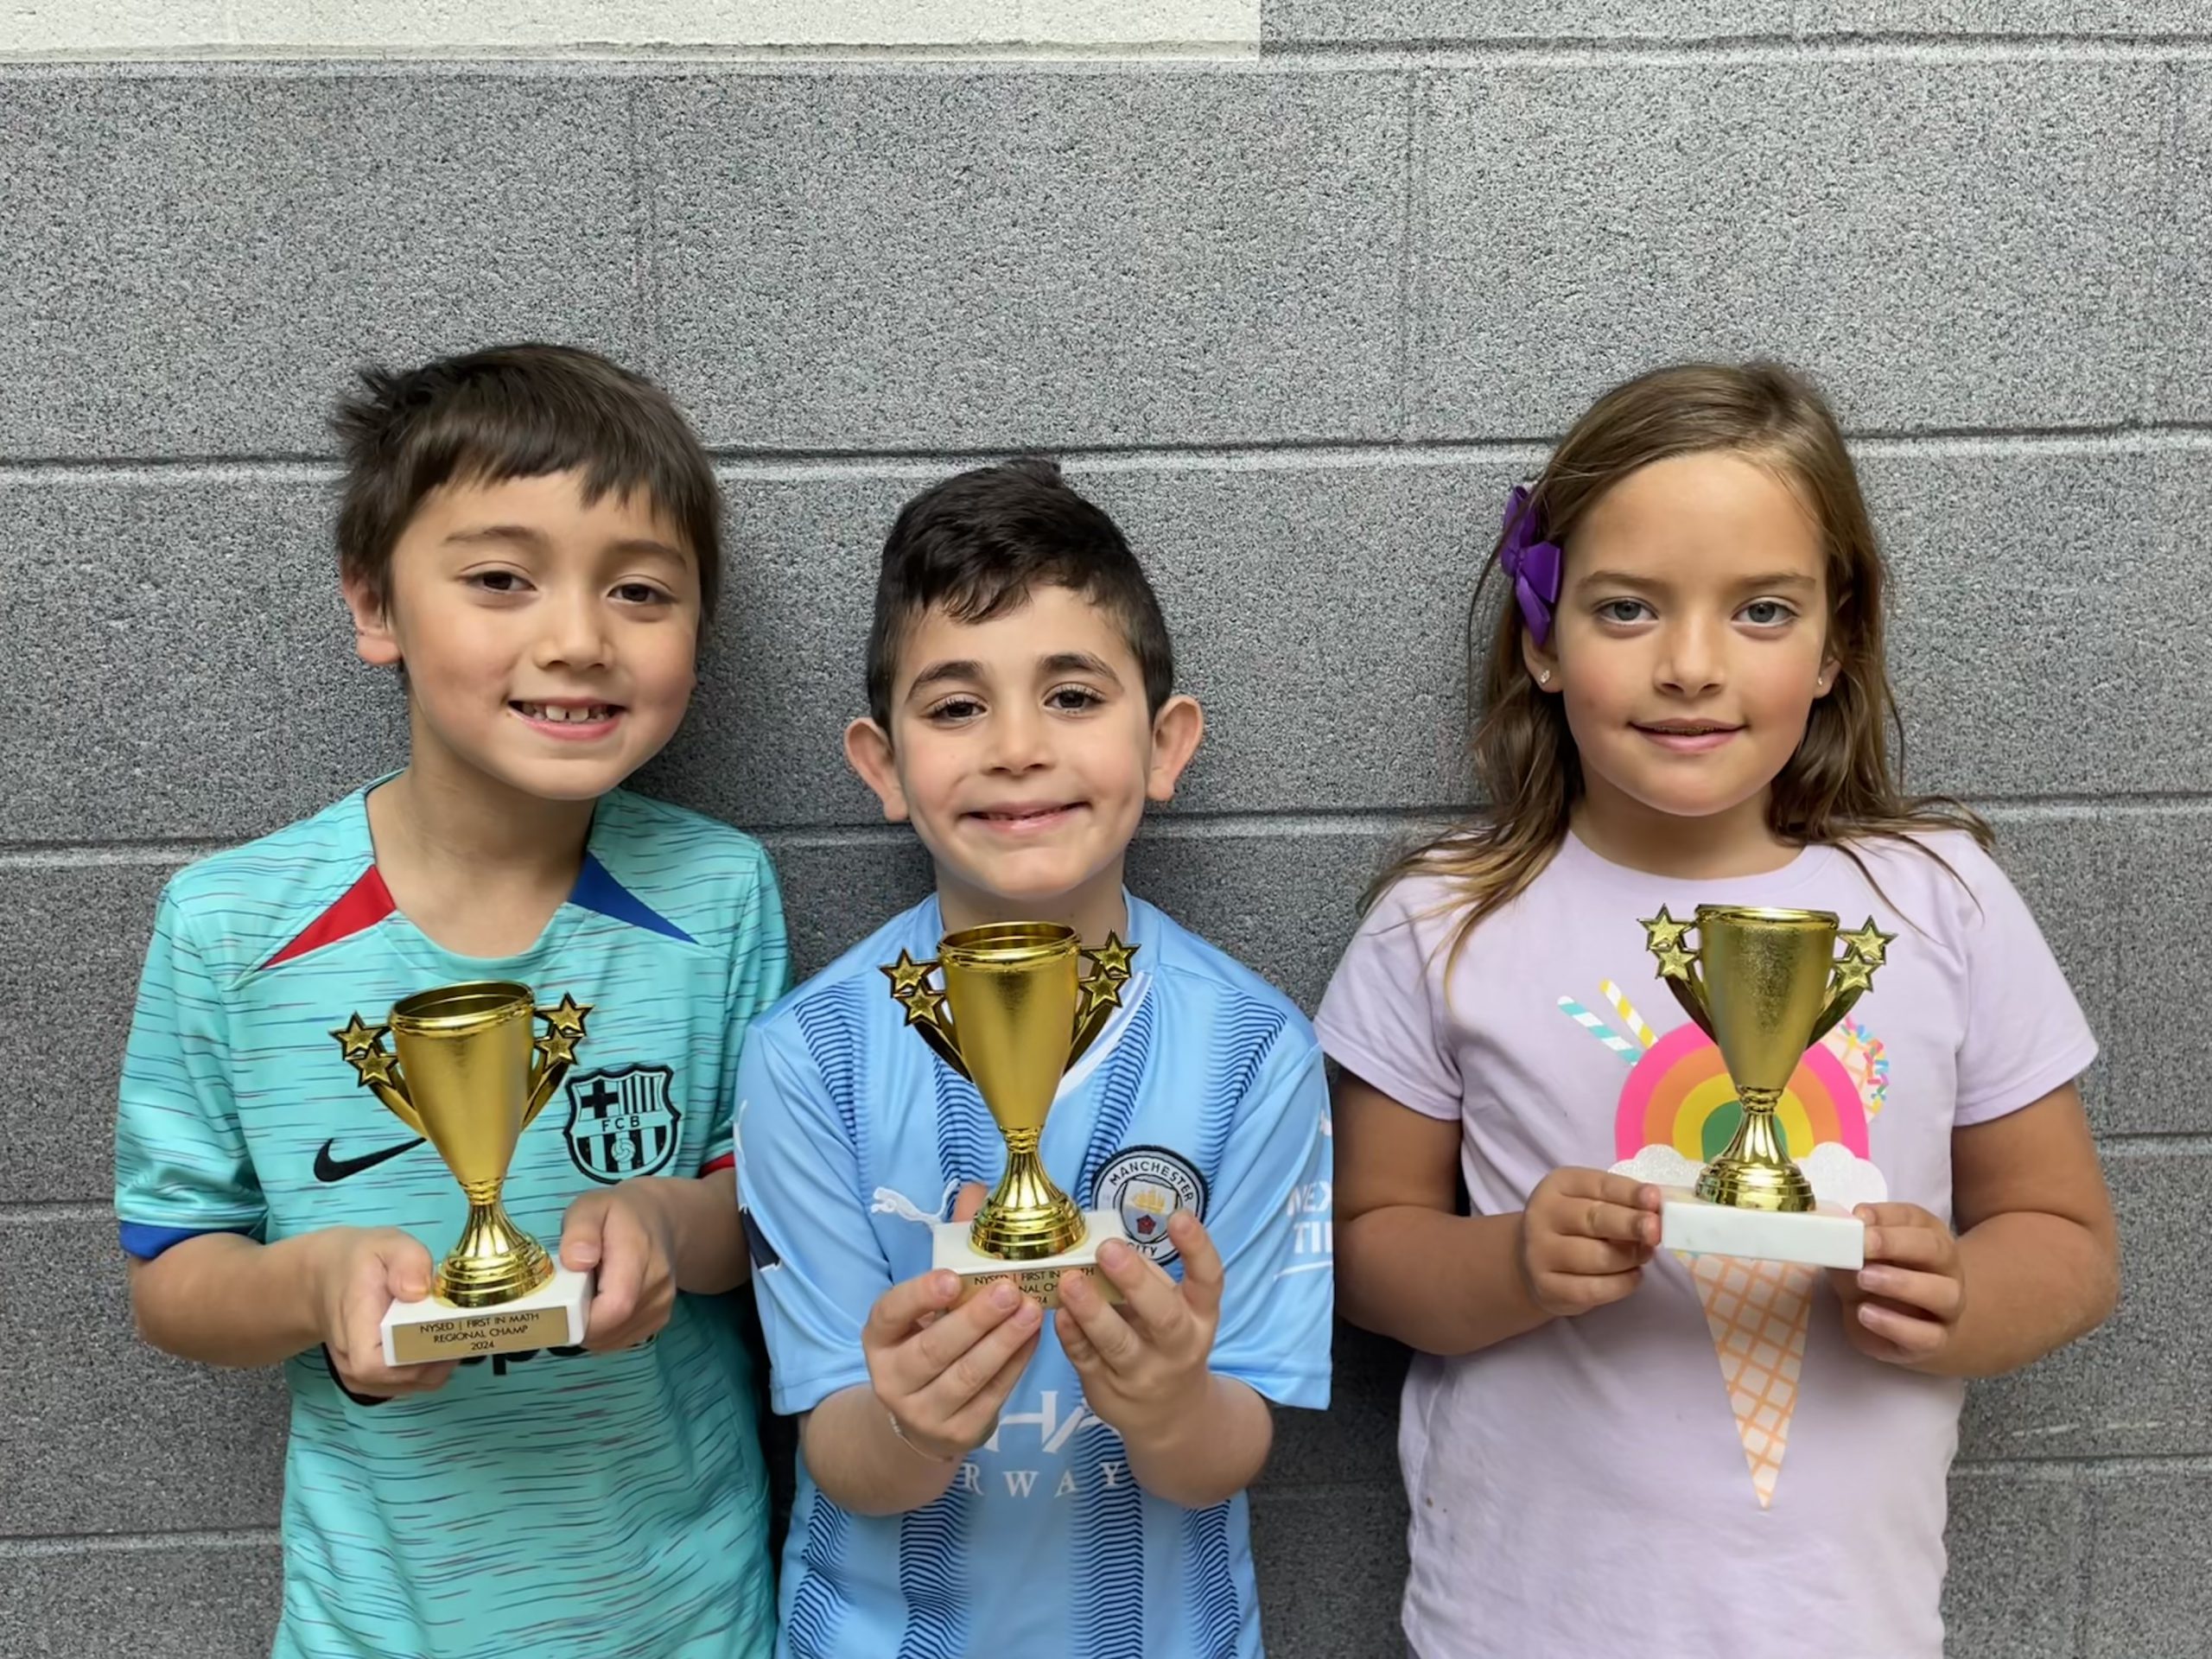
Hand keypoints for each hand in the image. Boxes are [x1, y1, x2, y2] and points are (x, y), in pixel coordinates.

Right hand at [312, 1227, 458, 1399]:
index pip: (386, 1364)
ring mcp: (364, 1379)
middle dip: (445, 1352)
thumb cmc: (359, 1262)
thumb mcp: (385, 1245)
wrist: (326, 1279)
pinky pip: (413, 1382)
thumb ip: (407, 1261)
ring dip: (443, 1360)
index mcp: (355, 1334)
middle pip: (411, 1377)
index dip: (426, 1351)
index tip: (453, 1324)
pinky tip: (440, 1337)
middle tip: (466, 1322)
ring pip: (417, 1383)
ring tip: (455, 1326)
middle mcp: (355, 1366)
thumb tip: (419, 1291)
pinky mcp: (375, 1382)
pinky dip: (433, 1365)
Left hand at [561, 1181, 677, 1351]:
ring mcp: (661, 1307)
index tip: (559, 1304)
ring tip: (582, 1297)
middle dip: (577, 1322)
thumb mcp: (591, 1207)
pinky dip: (601, 1331)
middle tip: (564, 1298)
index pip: (616, 1306)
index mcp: (640, 1256)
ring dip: (588, 1328)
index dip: (582, 1317)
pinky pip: (620, 1340)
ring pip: (613, 1339)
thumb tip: (576, 1262)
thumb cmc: (617, 1213)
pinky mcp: (658, 1320)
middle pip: (611, 1328)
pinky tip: (597, 1305)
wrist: (658, 1220)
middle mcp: (658, 1287)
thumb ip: (581, 1230)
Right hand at [865, 1183, 1041, 1460]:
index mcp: (879, 1339)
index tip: (952, 1278)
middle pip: (934, 1348)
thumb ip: (952, 1247)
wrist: (921, 1418)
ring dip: (1003, 1342)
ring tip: (1034, 1311)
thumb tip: (975, 1191)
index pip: (889, 1314)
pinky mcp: (959, 1434)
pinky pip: (993, 1397)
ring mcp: (925, 1412)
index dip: (919, 1296)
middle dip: (975, 1319)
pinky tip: (1036, 1338)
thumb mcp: (929, 1301)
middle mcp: (893, 1378)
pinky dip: (1017, 1365)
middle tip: (1011, 1288)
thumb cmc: (929, 1339)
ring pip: (967, 1376)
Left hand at [1054, 1212, 1220, 1444]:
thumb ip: (1149, 1280)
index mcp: (1200, 1316)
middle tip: (1108, 1249)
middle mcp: (1178, 1346)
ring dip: (1093, 1311)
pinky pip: (1086, 1361)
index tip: (1179, 1217)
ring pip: (1119, 1343)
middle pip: (1164, 1317)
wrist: (1170, 1416)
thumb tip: (1105, 1240)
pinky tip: (1060, 1314)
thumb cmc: (1167, 1341)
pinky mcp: (1108, 1390)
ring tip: (1070, 1281)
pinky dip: (1072, 1337)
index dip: (1197, 1248)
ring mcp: (1143, 1372)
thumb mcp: (1175, 1311)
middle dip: (1136, 1282)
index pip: (1209, 1280)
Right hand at [1517, 1167, 1660, 1317]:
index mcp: (1557, 1185)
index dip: (1630, 1193)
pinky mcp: (1549, 1288)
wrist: (1533, 1262)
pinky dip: (1623, 1284)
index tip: (1655, 1200)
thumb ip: (1622, 1204)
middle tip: (1656, 1231)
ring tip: (1645, 1254)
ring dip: (1631, 1258)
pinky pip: (1595, 1289)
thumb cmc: (1575, 1226)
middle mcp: (1543, 1215)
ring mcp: (1541, 1253)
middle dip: (1631, 1225)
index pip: (1599, 1185)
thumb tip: (1659, 1213)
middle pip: (1594, 1220)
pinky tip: (1633, 1276)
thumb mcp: (1591, 1202)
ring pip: (1598, 1257)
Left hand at [1829, 1202, 1965, 1365]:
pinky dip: (1896, 1325)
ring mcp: (1948, 1306)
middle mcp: (1946, 1268)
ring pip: (1945, 1294)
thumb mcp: (1859, 1256)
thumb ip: (1852, 1243)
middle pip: (1937, 1249)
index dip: (1885, 1216)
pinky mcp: (1937, 1340)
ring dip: (1903, 1284)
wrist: (1899, 1324)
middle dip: (1896, 1244)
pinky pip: (1929, 1336)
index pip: (1915, 1218)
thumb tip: (1839, 1230)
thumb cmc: (1876, 1276)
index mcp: (1928, 1235)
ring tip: (1863, 1280)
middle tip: (1862, 1246)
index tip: (1857, 1218)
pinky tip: (1865, 1314)